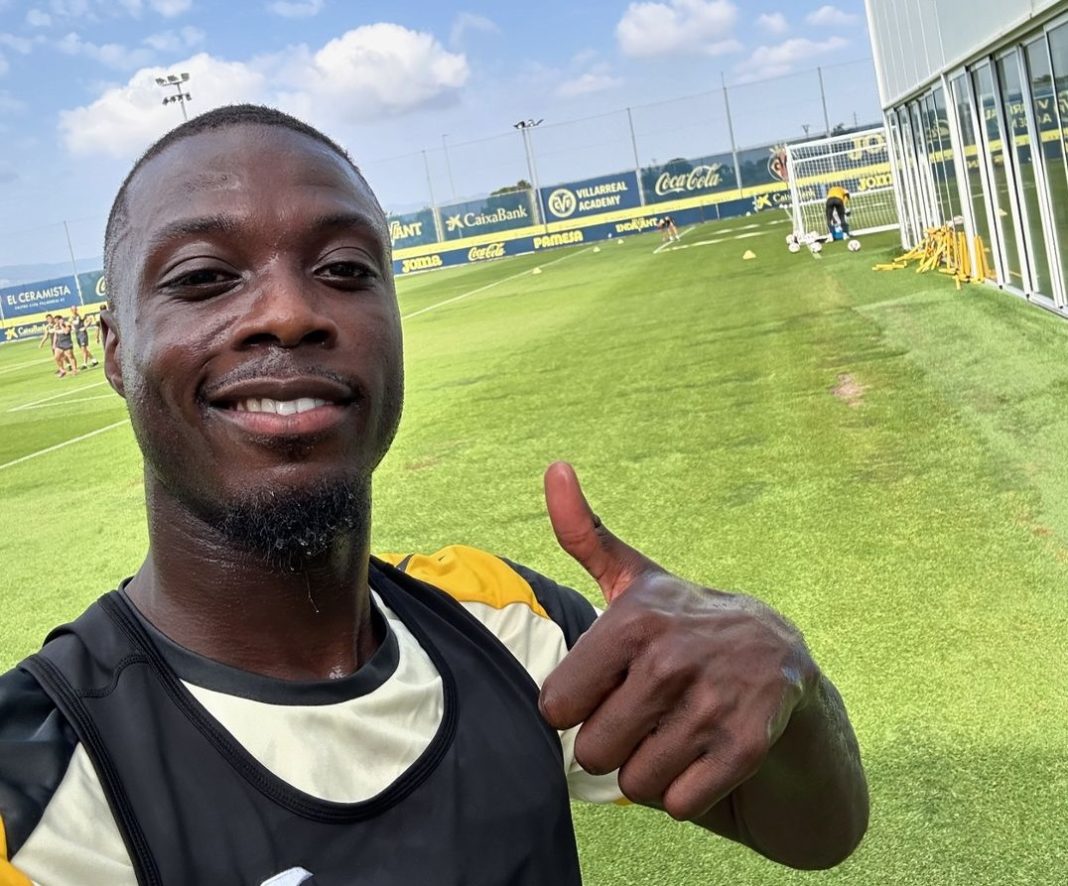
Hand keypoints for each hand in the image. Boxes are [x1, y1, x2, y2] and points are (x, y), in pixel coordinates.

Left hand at [539, 462, 818, 821]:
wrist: (779, 657)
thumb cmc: (682, 624)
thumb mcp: (634, 579)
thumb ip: (584, 533)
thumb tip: (554, 467)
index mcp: (633, 620)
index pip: (555, 706)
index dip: (576, 705)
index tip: (607, 685)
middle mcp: (672, 659)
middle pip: (592, 750)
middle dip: (611, 743)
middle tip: (643, 713)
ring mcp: (715, 703)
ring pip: (634, 781)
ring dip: (646, 769)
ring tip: (671, 729)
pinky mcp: (748, 747)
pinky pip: (678, 803)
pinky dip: (682, 793)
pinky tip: (700, 754)